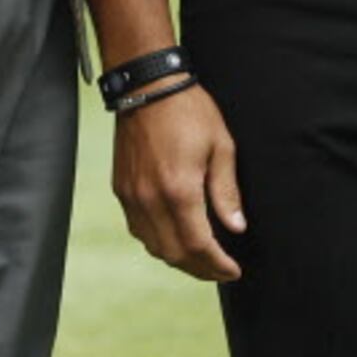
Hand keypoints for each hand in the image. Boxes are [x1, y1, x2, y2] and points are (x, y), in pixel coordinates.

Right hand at [111, 79, 246, 281]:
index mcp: (179, 189)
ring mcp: (131, 194)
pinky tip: (172, 235)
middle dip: (200, 269)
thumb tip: (236, 227)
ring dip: (177, 258)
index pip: (198, 246)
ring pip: (152, 245)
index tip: (233, 270)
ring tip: (199, 257)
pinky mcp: (120, 187)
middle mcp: (150, 198)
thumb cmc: (188, 111)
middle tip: (220, 269)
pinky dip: (156, 240)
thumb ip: (226, 191)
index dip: (217, 265)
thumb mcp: (221, 146)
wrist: (146, 85)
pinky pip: (137, 228)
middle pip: (173, 254)